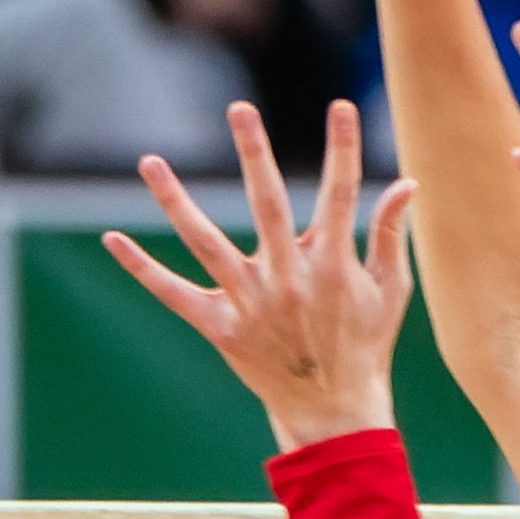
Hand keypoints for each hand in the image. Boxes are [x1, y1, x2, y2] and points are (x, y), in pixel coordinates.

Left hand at [103, 101, 417, 451]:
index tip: (341, 106)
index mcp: (333, 266)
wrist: (332, 411)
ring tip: (149, 160)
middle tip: (240, 108)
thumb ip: (390, 234)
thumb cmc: (365, 343)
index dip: (344, 149)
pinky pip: (174, 294)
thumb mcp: (391, 291)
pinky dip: (142, 268)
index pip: (341, 195)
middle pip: (267, 205)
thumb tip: (408, 182)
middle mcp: (288, 280)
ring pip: (205, 243)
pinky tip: (111, 239)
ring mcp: (250, 304)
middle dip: (254, 154)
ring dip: (175, 201)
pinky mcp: (220, 328)